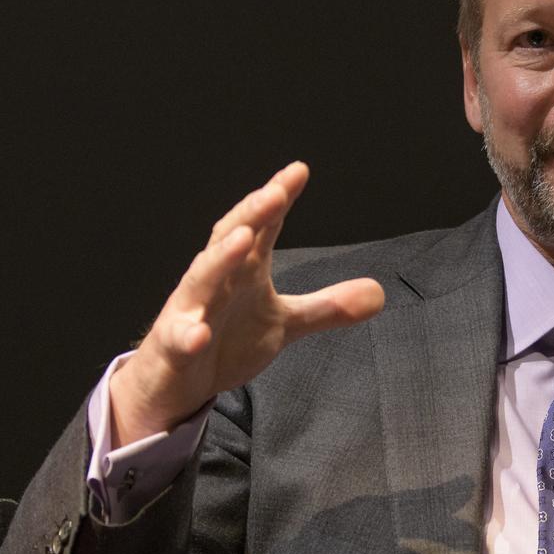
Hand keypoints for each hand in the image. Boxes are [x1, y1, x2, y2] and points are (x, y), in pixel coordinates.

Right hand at [109, 162, 384, 446]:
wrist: (174, 382)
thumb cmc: (226, 340)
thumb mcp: (285, 324)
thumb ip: (327, 307)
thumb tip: (379, 293)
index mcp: (243, 269)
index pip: (261, 226)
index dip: (278, 197)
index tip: (299, 171)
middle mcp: (215, 281)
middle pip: (230, 238)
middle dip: (251, 214)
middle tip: (275, 192)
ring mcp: (190, 311)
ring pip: (200, 279)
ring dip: (220, 258)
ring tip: (243, 239)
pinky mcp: (174, 346)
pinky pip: (178, 338)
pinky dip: (187, 334)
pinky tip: (198, 333)